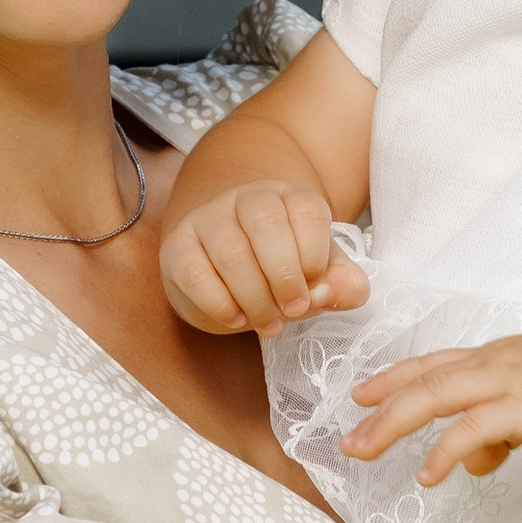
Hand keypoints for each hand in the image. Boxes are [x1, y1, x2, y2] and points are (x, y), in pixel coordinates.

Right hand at [160, 181, 370, 334]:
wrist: (226, 267)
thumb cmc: (279, 269)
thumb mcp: (320, 276)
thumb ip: (343, 285)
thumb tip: (332, 293)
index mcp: (288, 198)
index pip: (307, 211)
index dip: (316, 255)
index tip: (317, 288)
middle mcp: (246, 198)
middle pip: (266, 223)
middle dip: (285, 276)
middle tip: (294, 311)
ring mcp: (208, 219)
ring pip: (230, 251)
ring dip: (255, 298)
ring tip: (269, 324)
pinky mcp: (178, 247)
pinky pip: (195, 274)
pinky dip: (220, 304)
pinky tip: (236, 317)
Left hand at [346, 323, 521, 483]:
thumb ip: (506, 428)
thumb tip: (477, 461)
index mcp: (500, 356)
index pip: (435, 362)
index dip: (395, 378)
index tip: (363, 394)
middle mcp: (496, 363)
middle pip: (424, 381)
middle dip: (381, 409)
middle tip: (349, 439)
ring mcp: (509, 383)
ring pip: (435, 398)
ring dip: (394, 425)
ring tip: (364, 451)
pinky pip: (473, 430)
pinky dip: (445, 451)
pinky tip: (428, 475)